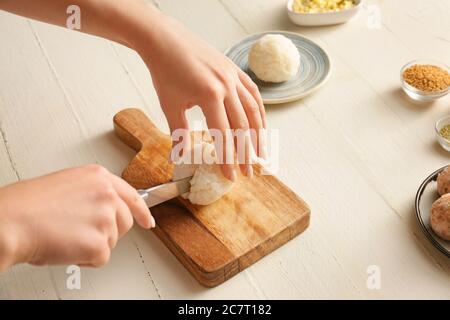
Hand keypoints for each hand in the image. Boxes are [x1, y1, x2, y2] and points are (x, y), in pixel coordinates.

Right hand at [0, 165, 153, 270]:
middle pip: (124, 222)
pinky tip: (66, 248)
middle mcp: (107, 194)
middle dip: (107, 231)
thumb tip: (103, 211)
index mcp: (98, 177)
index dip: (141, 211)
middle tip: (80, 232)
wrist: (10, 221)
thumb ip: (92, 193)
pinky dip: (84, 259)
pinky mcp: (100, 243)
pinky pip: (101, 258)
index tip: (147, 220)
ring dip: (92, 244)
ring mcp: (106, 218)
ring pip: (112, 241)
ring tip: (66, 236)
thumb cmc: (28, 206)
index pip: (132, 195)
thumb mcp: (67, 185)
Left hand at [133, 13, 266, 180]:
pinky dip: (259, 111)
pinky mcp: (235, 69)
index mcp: (209, 96)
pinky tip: (261, 125)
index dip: (228, 158)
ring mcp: (234, 76)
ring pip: (253, 110)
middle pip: (242, 126)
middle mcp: (227, 86)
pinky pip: (253, 93)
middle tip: (249, 172)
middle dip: (246, 152)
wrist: (165, 40)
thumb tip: (180, 157)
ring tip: (262, 153)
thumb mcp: (170, 105)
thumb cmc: (165, 72)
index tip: (231, 175)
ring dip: (259, 134)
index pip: (223, 135)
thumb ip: (180, 132)